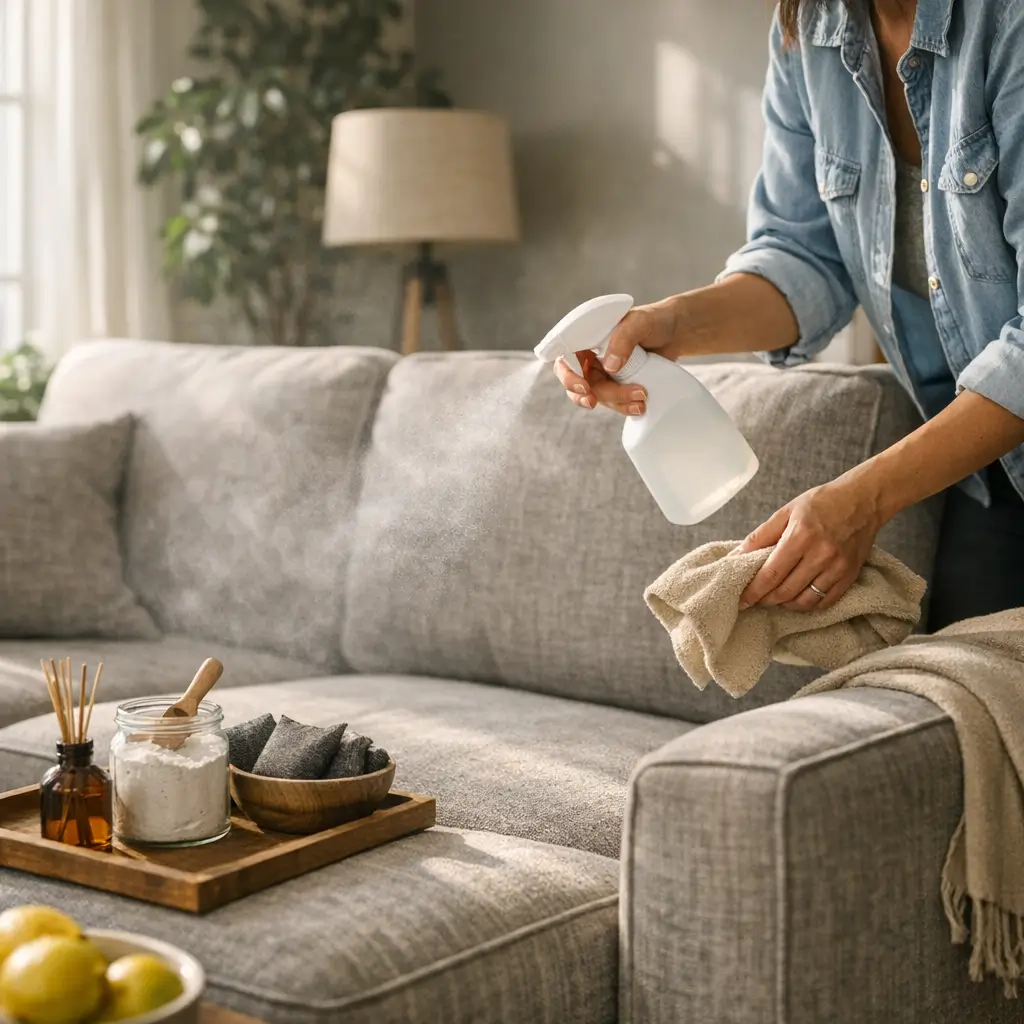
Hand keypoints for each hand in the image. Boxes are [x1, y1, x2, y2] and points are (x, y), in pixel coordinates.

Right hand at [554, 299, 678, 415]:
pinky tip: (641, 406)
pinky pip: (615, 402)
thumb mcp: (639, 322)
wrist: (676, 334)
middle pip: (578, 382)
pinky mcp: (619, 386)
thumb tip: (609, 367)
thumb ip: (623, 340)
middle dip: (586, 395)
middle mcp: (591, 357)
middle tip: (594, 402)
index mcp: (587, 338)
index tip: (583, 387)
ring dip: (616, 401)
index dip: (569, 375)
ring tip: (641, 397)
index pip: (566, 358)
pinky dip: (626, 407)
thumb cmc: (654, 320)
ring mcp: (604, 374)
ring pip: (598, 396)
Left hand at [735, 475, 883, 611]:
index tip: (741, 600)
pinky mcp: (850, 576)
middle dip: (766, 599)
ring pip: (804, 601)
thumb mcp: (786, 512)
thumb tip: (735, 557)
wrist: (864, 500)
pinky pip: (825, 602)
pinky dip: (807, 605)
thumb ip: (759, 536)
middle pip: (785, 591)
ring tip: (775, 597)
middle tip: (756, 599)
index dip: (753, 591)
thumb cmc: (822, 503)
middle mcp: (820, 554)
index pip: (771, 574)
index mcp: (800, 536)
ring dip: (785, 604)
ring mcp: (837, 568)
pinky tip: (798, 598)